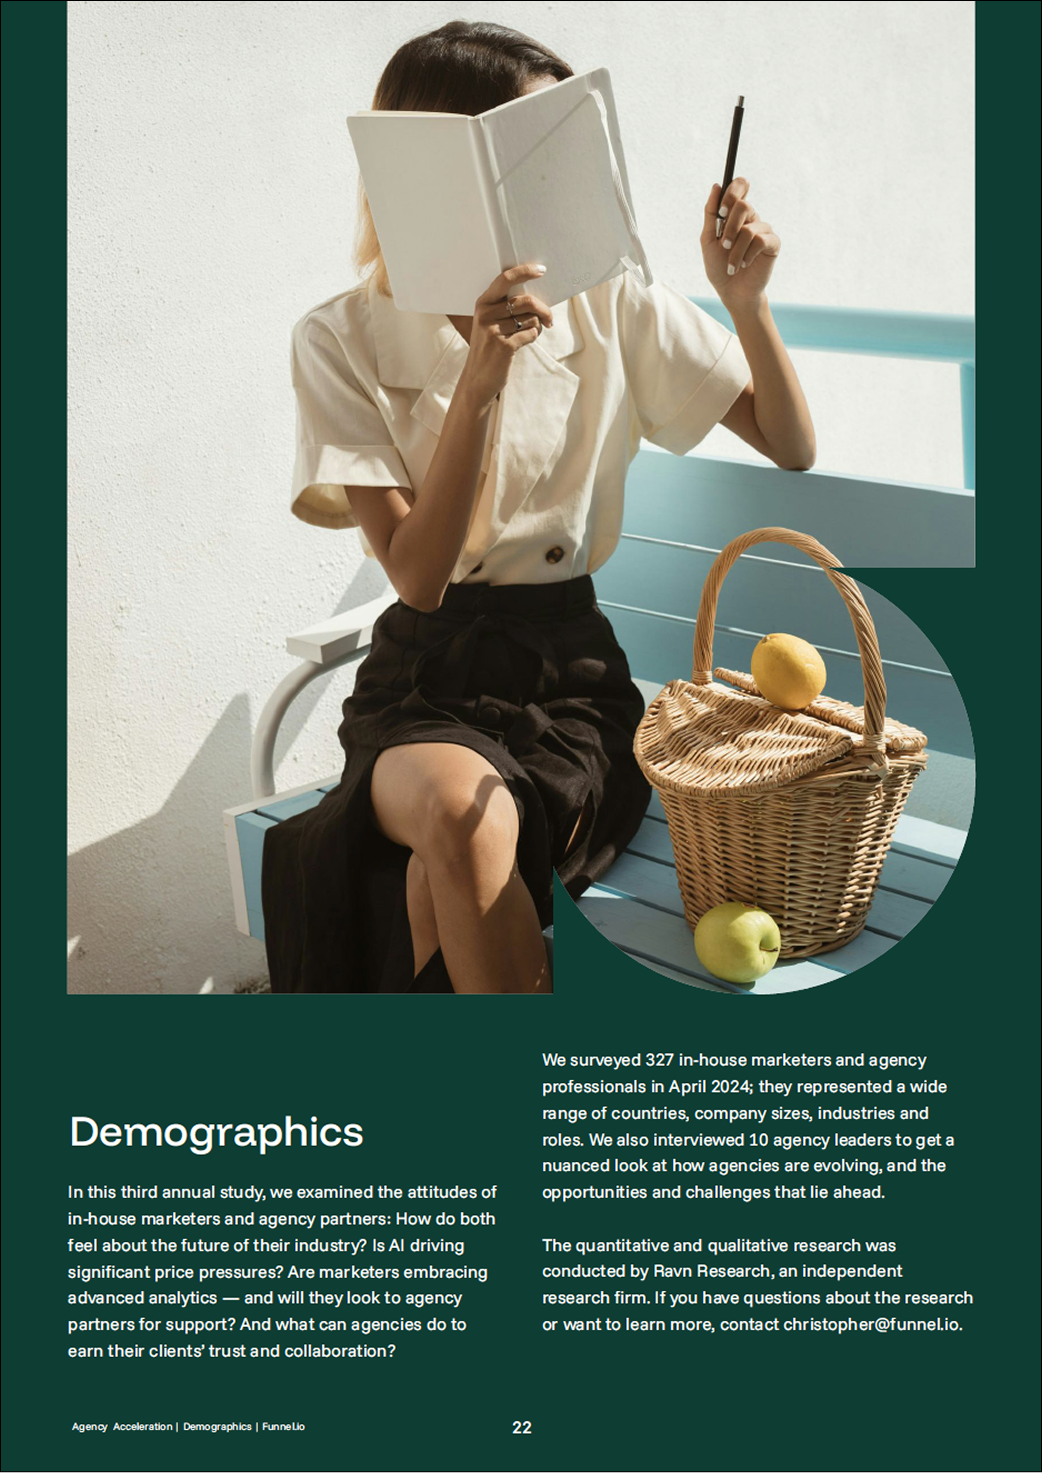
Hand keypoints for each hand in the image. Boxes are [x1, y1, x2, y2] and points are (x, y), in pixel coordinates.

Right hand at [457, 264, 552, 409]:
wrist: (477, 380)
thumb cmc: (488, 350)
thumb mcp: (489, 324)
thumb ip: (504, 308)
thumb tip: (536, 298)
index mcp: (483, 304)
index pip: (505, 279)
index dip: (525, 272)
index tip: (540, 270)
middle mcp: (486, 314)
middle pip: (526, 300)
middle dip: (543, 309)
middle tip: (549, 319)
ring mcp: (494, 330)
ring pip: (532, 318)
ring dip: (537, 327)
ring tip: (528, 335)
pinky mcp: (505, 346)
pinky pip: (532, 333)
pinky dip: (534, 337)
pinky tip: (525, 342)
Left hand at [700, 179, 779, 307]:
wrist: (732, 293)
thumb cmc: (719, 267)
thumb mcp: (708, 240)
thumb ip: (710, 214)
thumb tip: (716, 186)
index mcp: (736, 214)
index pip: (740, 186)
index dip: (732, 192)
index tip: (722, 212)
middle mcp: (751, 218)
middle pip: (744, 205)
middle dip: (730, 228)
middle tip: (724, 245)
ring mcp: (763, 230)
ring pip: (749, 229)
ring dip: (735, 251)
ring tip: (731, 266)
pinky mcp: (772, 243)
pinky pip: (760, 240)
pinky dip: (747, 255)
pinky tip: (745, 265)